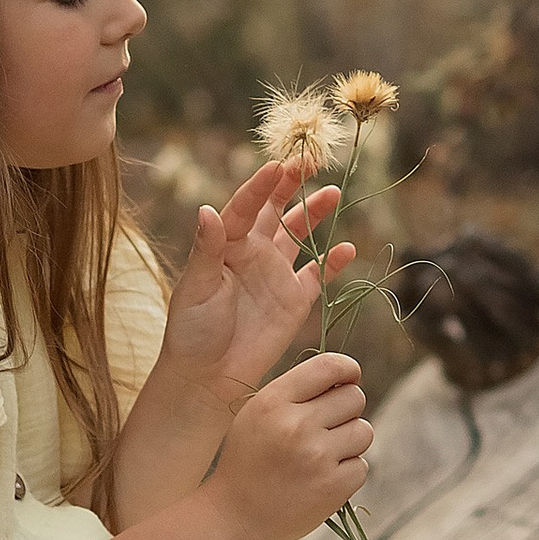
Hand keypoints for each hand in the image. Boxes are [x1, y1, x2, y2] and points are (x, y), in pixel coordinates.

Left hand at [155, 162, 355, 419]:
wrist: (207, 377)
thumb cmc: (192, 331)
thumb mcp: (195, 287)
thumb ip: (206, 249)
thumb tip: (207, 210)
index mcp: (225, 244)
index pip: (245, 207)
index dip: (261, 186)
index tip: (277, 167)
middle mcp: (252, 252)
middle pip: (275, 210)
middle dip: (291, 185)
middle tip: (310, 162)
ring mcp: (275, 274)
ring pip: (300, 234)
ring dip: (315, 213)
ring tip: (333, 193)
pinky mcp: (294, 299)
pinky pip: (318, 275)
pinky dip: (334, 262)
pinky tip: (347, 249)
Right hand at [201, 354, 372, 539]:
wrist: (235, 519)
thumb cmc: (249, 461)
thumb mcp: (257, 414)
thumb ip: (296, 392)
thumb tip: (346, 377)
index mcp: (274, 401)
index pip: (330, 365)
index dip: (348, 369)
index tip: (349, 378)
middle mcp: (297, 425)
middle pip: (354, 398)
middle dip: (346, 410)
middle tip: (326, 427)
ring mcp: (318, 457)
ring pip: (364, 431)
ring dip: (349, 442)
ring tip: (320, 456)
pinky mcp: (334, 487)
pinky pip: (361, 465)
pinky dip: (347, 472)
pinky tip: (320, 480)